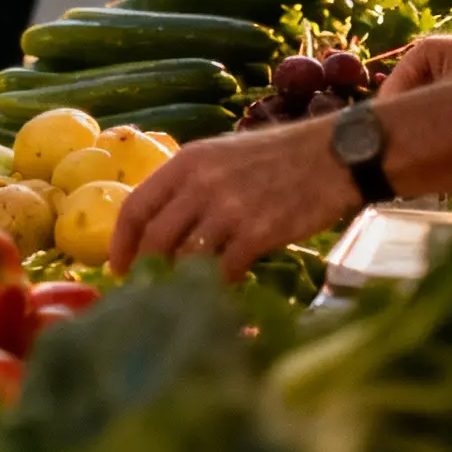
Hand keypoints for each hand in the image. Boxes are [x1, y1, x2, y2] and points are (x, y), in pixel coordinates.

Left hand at [108, 119, 360, 279]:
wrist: (333, 155)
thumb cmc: (277, 157)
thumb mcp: (223, 157)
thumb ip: (191, 186)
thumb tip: (163, 228)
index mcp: (187, 162)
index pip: (136, 206)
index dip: (121, 242)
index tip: (118, 267)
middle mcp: (201, 183)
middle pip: (155, 238)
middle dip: (147, 270)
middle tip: (148, 291)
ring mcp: (229, 208)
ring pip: (187, 257)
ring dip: (183, 281)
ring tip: (184, 297)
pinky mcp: (259, 232)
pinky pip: (226, 269)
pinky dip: (221, 284)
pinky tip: (226, 288)